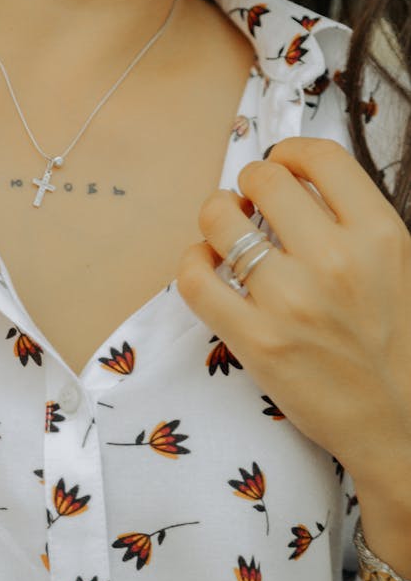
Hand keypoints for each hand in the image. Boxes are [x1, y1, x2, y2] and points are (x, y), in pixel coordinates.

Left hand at [177, 136, 410, 519]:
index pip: (319, 157)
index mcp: (381, 234)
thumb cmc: (401, 348)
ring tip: (223, 234)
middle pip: (263, 179)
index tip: (280, 166)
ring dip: (215, 217)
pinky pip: (195, 277)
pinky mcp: (255, 340)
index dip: (288, 152)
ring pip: (219, 219)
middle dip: (249, 185)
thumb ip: (359, 226)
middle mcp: (336, 258)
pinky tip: (205, 266)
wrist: (402, 428)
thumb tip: (303, 189)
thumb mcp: (402, 268)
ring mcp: (291, 300)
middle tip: (250, 206)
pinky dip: (191, 262)